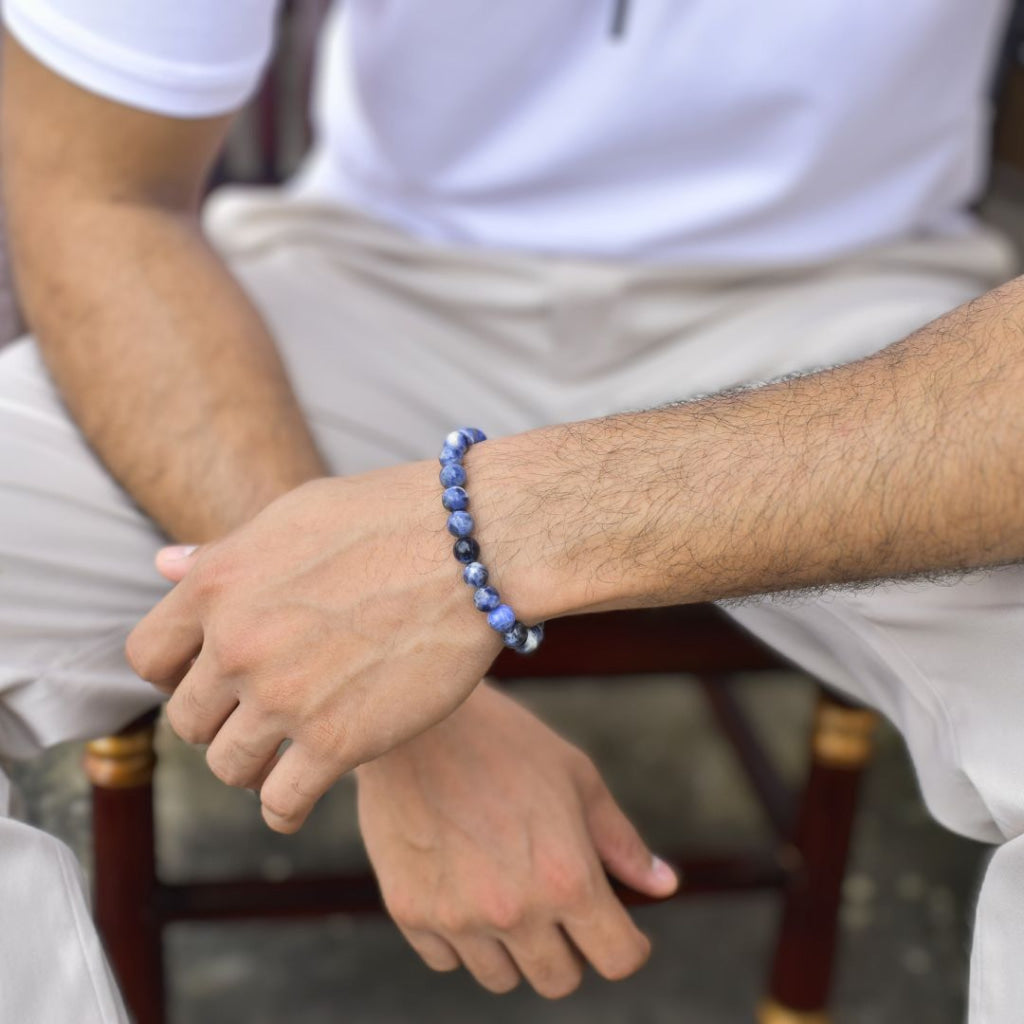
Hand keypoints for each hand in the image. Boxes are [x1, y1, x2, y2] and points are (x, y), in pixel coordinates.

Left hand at [125, 467, 501, 832]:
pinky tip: (298, 797)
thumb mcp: (293, 517)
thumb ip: (225, 554)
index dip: (177, 673)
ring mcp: (286, 698)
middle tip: (261, 714)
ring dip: (252, 765)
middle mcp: (238, 645)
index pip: (148, 658)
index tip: (213, 678)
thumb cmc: (388, 518)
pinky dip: (284, 808)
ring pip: (229, 767)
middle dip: (221, 720)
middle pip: (189, 720)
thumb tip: (164, 565)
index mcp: (217, 586)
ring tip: (283, 753)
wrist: (472, 546)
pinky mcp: (338, 742)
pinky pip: (281, 802)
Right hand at [357, 682, 677, 997]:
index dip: (627, 945)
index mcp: (567, 878)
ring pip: (500, 978)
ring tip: (503, 888)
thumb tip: (666, 886)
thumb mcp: (577, 777)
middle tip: (554, 902)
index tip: (616, 926)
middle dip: (569, 949)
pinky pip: (446, 958)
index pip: (618, 959)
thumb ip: (621, 842)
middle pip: (559, 981)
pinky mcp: (411, 912)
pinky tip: (461, 884)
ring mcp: (458, 917)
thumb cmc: (505, 740)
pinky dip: (459, 936)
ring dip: (512, 947)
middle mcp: (514, 911)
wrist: (415, 718)